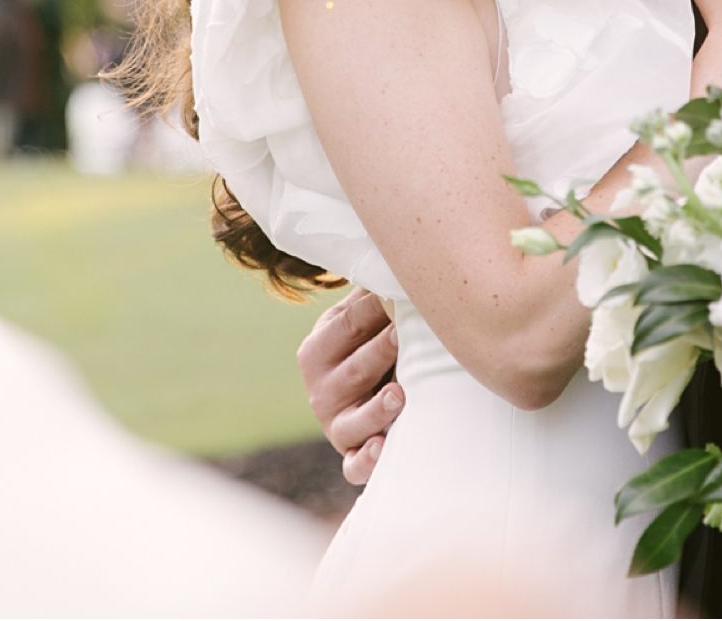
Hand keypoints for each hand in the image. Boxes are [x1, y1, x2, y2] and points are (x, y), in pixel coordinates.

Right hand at [297, 288, 402, 484]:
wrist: (369, 398)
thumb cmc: (370, 349)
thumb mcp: (360, 323)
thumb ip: (371, 298)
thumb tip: (396, 255)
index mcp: (318, 349)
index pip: (348, 325)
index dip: (376, 309)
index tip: (402, 295)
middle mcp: (321, 390)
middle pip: (355, 370)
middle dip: (380, 353)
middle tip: (403, 337)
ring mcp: (336, 426)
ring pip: (355, 420)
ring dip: (377, 409)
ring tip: (399, 395)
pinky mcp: (352, 455)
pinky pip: (354, 465)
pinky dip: (366, 460)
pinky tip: (381, 448)